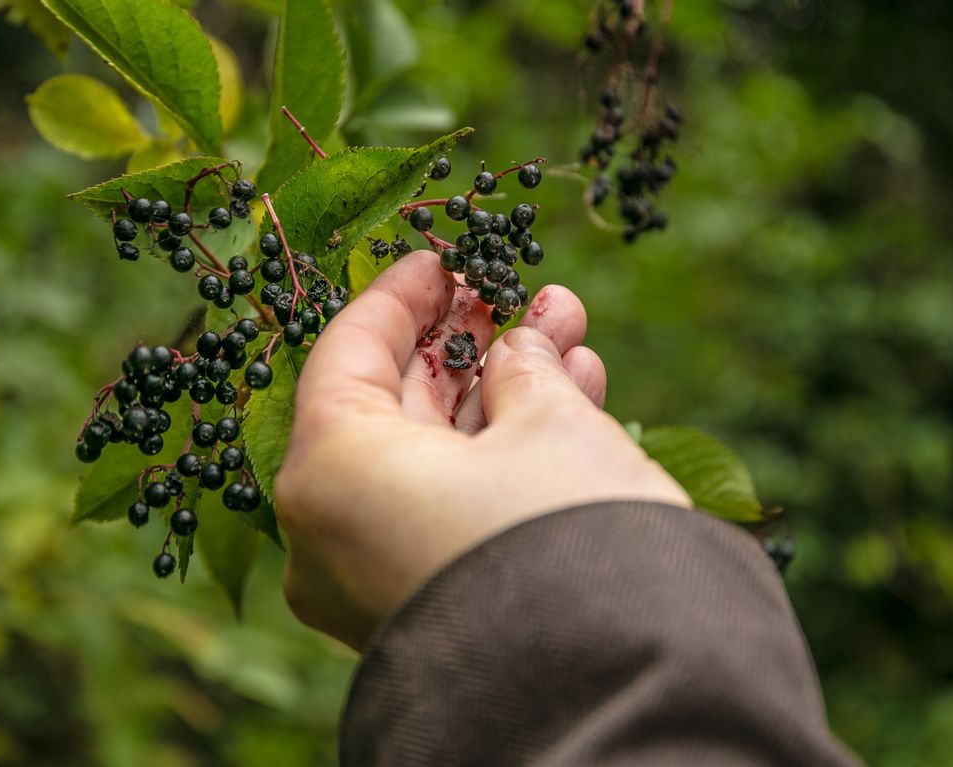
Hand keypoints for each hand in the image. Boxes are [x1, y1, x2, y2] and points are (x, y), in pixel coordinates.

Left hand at [274, 251, 689, 649]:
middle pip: (395, 406)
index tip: (445, 257)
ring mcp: (379, 578)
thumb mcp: (550, 427)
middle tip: (522, 295)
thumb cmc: (566, 540)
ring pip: (434, 456)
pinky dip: (504, 453)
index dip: (402, 295)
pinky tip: (571, 400)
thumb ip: (525, 368)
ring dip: (503, 390)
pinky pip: (451, 506)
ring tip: (569, 335)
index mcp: (329, 473)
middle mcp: (334, 534)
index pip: (349, 354)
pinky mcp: (430, 604)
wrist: (624, 696)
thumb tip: (522, 344)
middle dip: (471, 343)